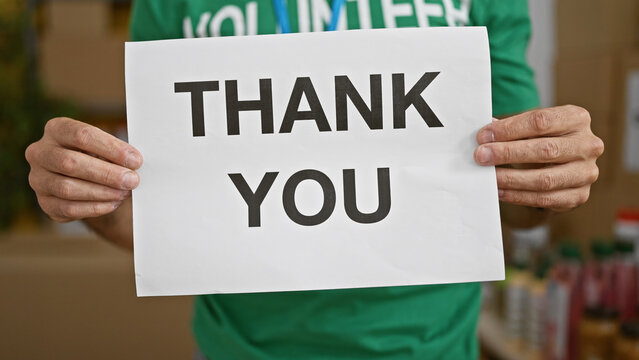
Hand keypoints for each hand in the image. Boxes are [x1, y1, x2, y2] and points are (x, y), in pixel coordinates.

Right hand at [25, 117, 142, 221]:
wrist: (87, 181)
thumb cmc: (100, 158)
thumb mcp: (106, 148)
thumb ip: (117, 153)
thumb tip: (134, 163)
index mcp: (56, 129)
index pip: (81, 135)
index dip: (111, 148)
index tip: (135, 160)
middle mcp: (40, 153)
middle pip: (70, 162)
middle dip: (107, 173)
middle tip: (132, 180)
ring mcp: (39, 179)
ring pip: (67, 188)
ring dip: (102, 192)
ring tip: (124, 193)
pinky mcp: (45, 203)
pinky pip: (68, 208)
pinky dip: (94, 207)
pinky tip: (113, 203)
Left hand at [474, 105, 603, 211]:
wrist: (564, 165)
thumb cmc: (543, 139)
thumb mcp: (531, 127)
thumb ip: (510, 128)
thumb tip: (484, 134)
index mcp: (577, 119)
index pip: (541, 121)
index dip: (509, 129)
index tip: (483, 136)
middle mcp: (588, 145)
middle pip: (545, 150)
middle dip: (508, 153)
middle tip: (481, 156)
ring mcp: (586, 173)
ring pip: (545, 179)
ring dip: (511, 178)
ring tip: (489, 176)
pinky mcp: (578, 196)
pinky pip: (544, 199)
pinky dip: (518, 196)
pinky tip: (500, 191)